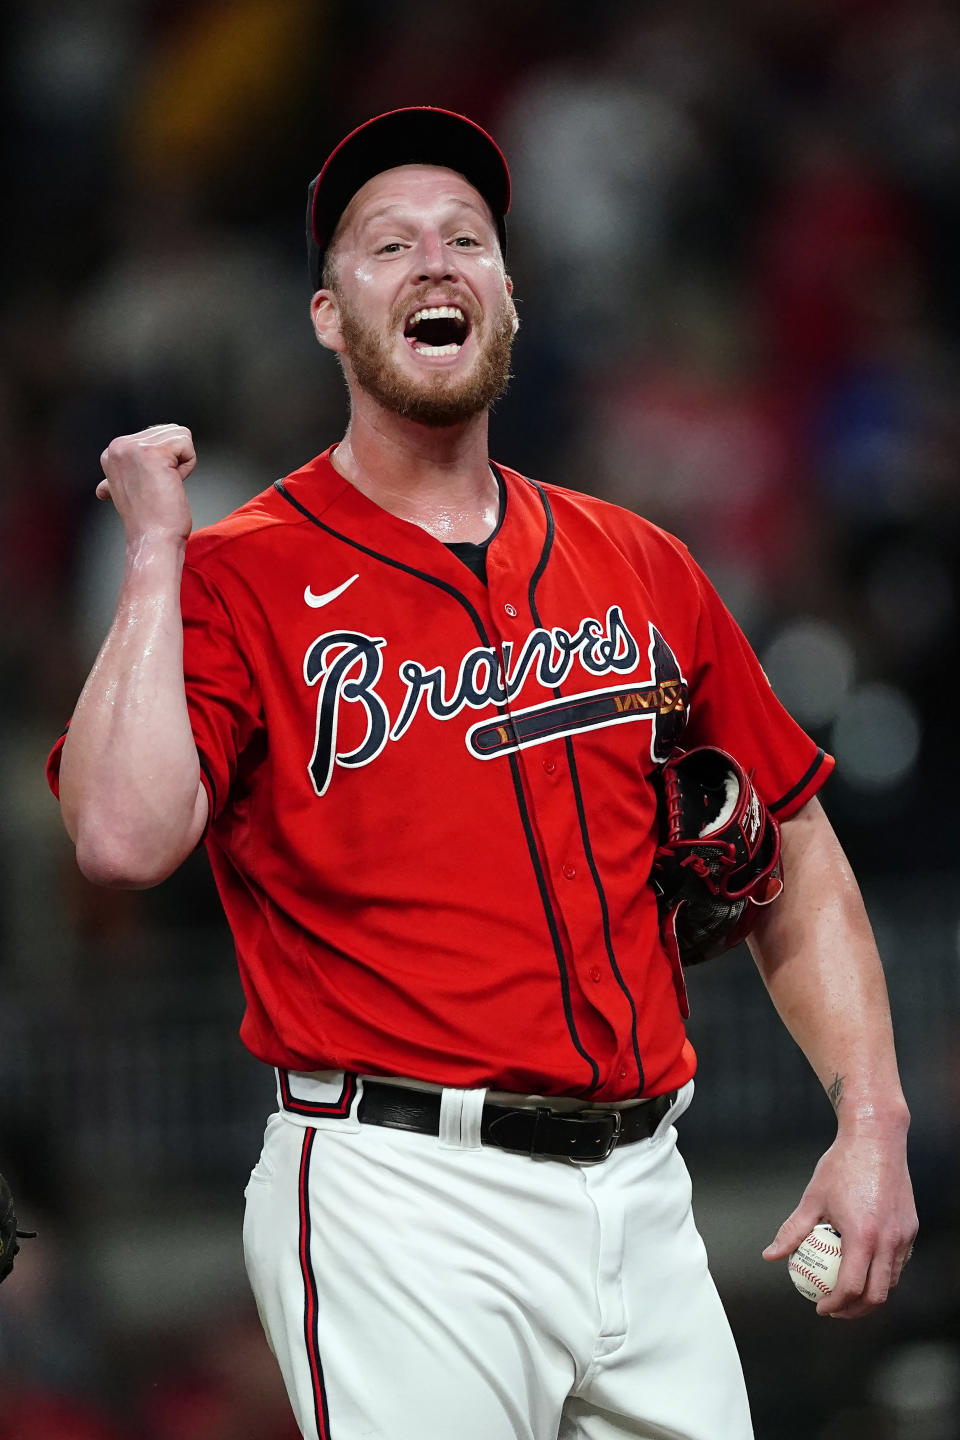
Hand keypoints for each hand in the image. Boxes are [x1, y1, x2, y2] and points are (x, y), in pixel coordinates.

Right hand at [97, 423, 196, 541]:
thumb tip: (103, 488)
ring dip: (180, 463)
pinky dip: (187, 465)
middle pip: (170, 430)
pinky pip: (186, 444)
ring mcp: (133, 447)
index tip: (150, 485)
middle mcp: (118, 445)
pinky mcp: (153, 453)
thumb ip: (125, 473)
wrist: (152, 539)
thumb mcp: (129, 488)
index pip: (157, 434)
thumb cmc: (148, 519)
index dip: (165, 460)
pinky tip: (171, 483)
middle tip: (159, 486)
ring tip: (164, 485)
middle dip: (174, 459)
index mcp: (112, 452)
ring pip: (180, 434)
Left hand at [762, 1122, 916, 1318]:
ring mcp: (903, 1235)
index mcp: (863, 1236)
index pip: (851, 1288)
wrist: (876, 1139)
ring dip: (871, 1295)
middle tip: (836, 1310)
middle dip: (856, 1311)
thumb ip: (792, 1230)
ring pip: (891, 1280)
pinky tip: (865, 1268)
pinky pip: (898, 1262)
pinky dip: (883, 1274)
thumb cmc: (842, 1165)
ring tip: (849, 1294)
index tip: (821, 1307)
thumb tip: (771, 1255)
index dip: (836, 1305)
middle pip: (877, 1295)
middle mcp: (888, 1240)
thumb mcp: (812, 1198)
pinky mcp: (911, 1228)